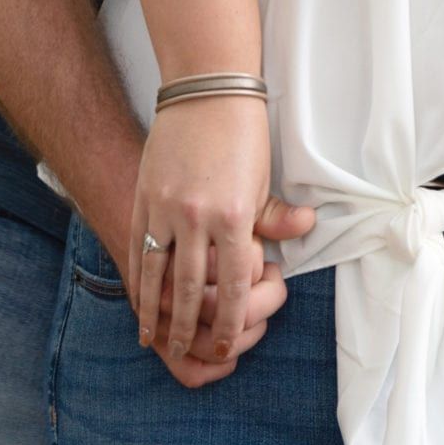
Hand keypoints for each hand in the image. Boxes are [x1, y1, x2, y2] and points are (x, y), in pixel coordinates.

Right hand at [132, 98, 314, 375]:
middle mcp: (198, 217)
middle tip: (187, 352)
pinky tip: (138, 298)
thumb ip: (276, 217)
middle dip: (189, 326)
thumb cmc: (243, 135)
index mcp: (235, 216)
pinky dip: (138, 277)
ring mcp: (166, 208)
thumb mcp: (264, 180)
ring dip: (156, 311)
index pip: (233, 284)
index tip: (228, 344)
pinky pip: (139, 247)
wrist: (206, 92)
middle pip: (191, 287)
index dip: (231, 319)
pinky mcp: (146, 197)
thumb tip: (305, 230)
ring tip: (153, 338)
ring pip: (157, 273)